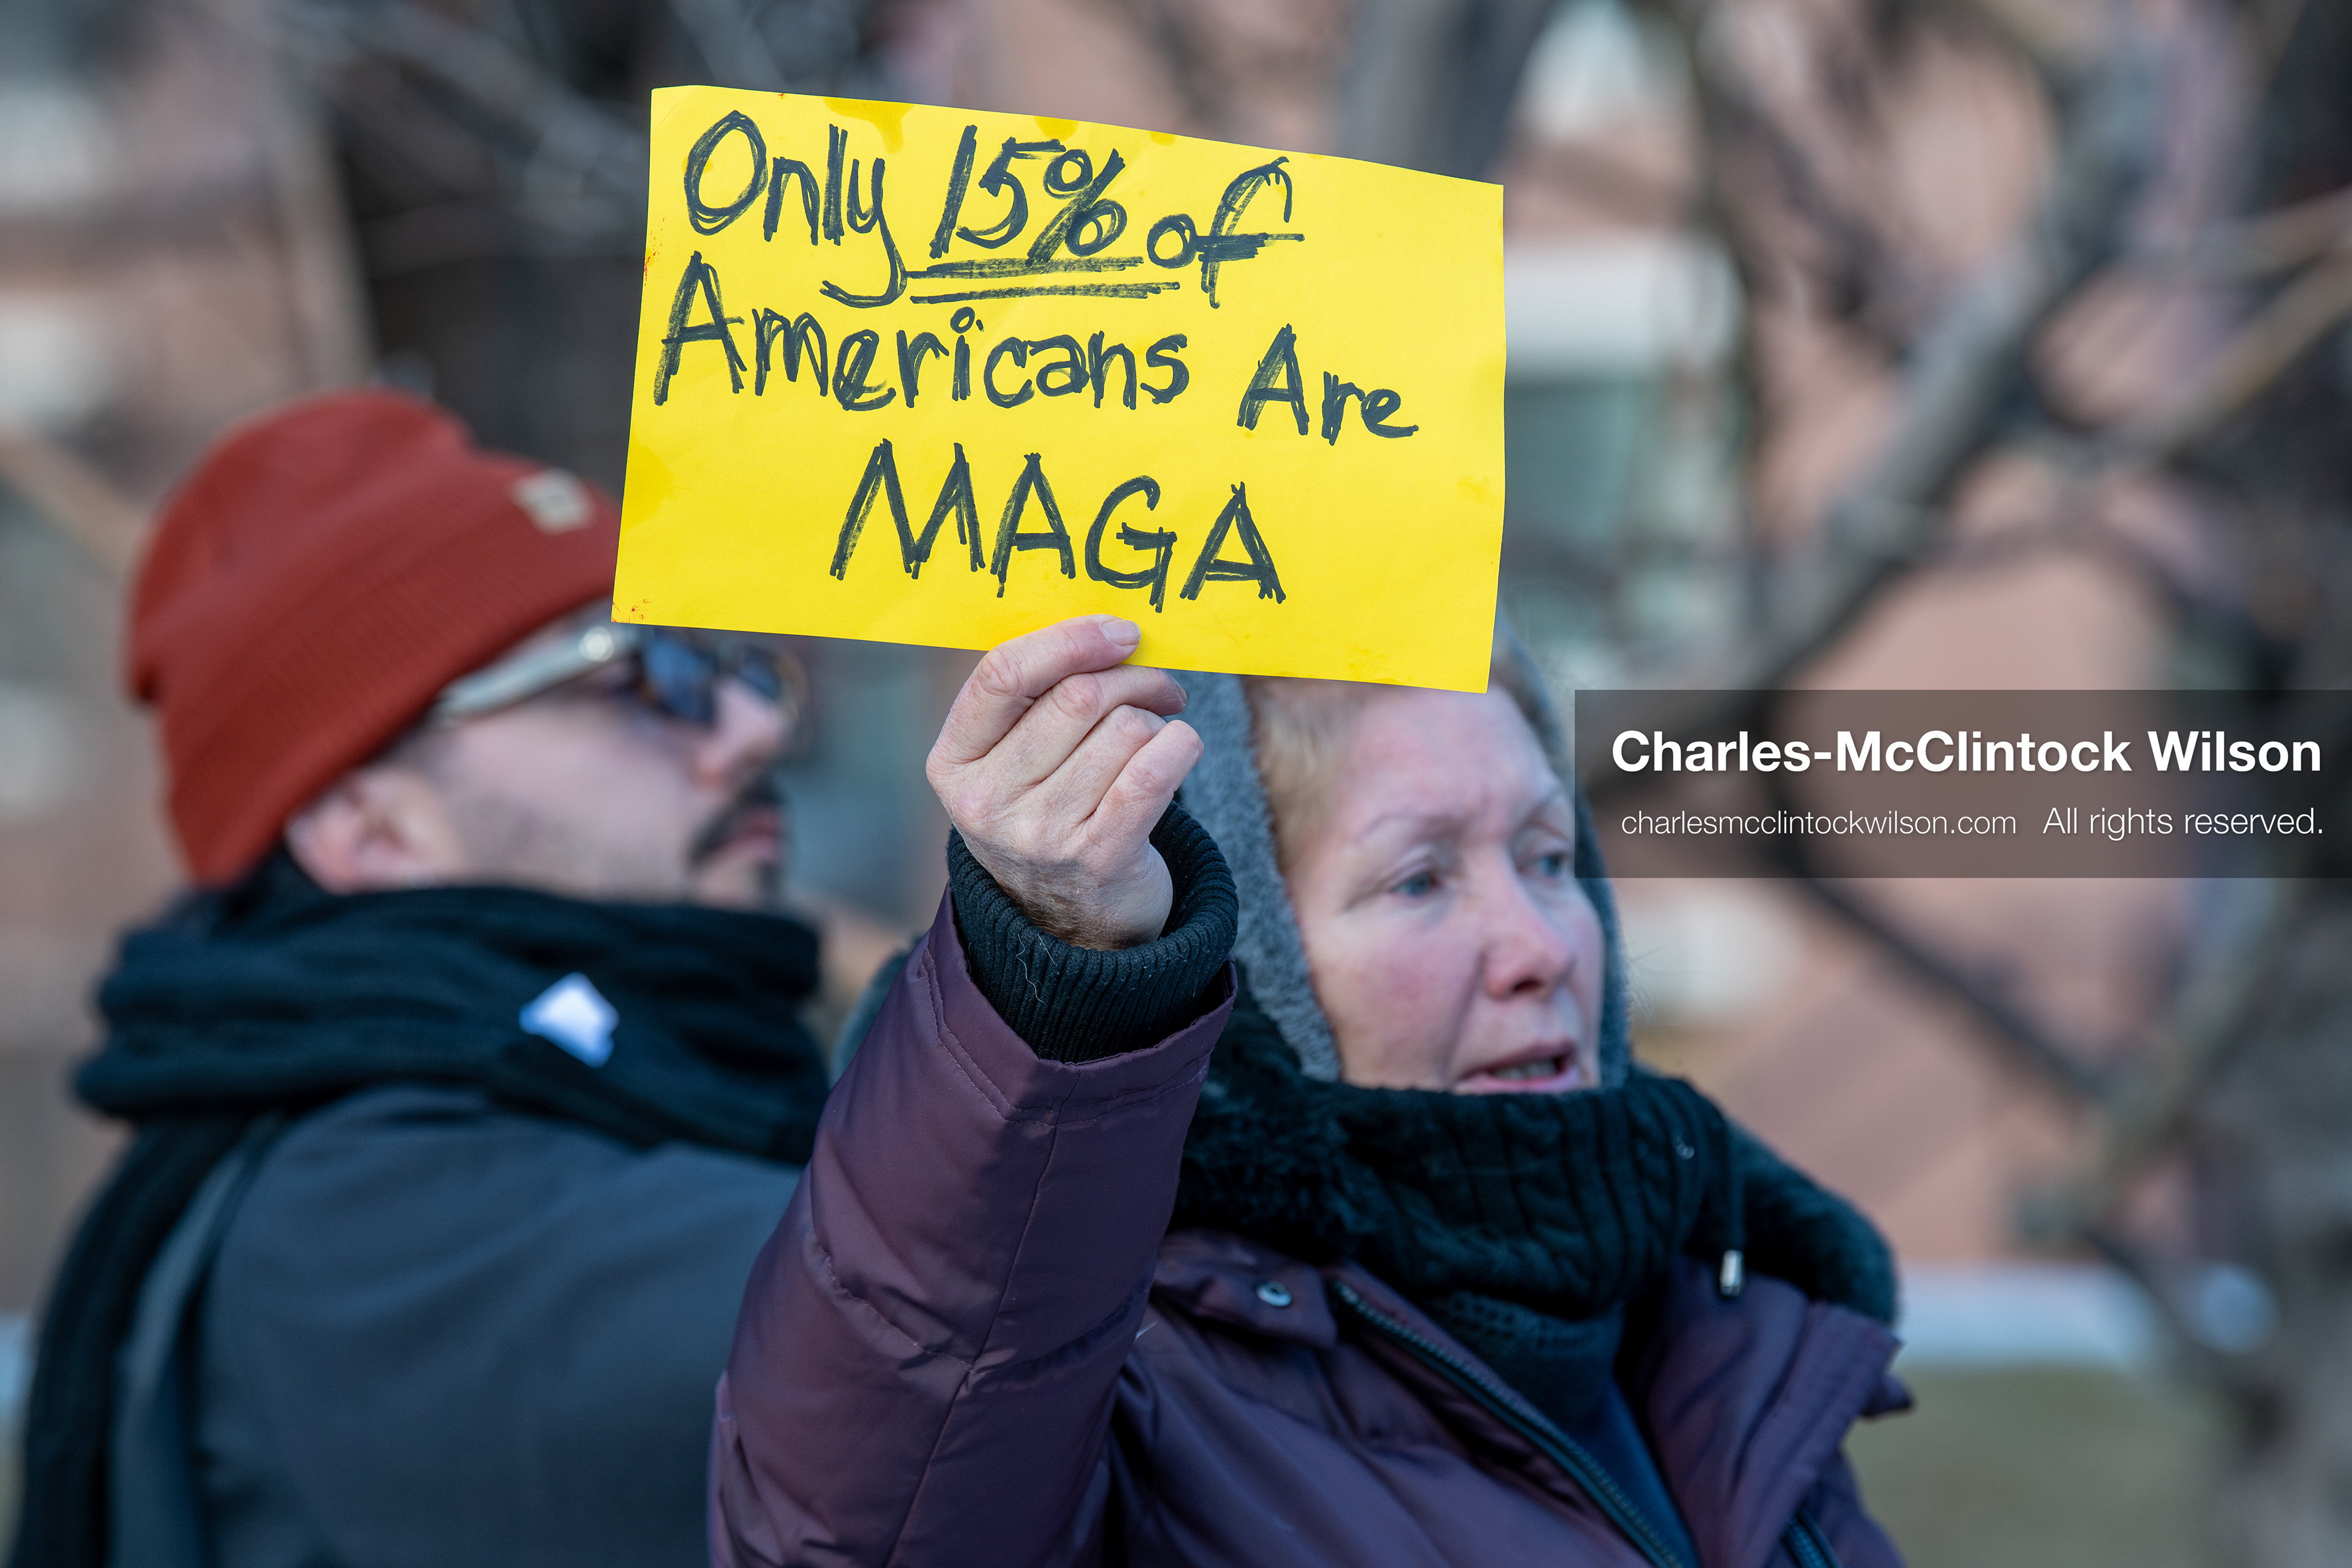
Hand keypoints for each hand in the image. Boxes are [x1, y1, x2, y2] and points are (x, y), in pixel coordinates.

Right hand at [927, 616, 1201, 949]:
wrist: (1069, 926)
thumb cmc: (1048, 813)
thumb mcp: (1010, 761)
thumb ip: (1037, 697)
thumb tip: (1112, 632)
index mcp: (954, 762)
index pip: (1002, 674)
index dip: (1069, 639)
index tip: (1120, 631)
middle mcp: (987, 802)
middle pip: (1077, 696)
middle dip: (1132, 679)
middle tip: (1160, 687)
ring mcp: (1041, 835)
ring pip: (1124, 730)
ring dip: (1156, 721)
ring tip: (1157, 737)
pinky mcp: (1097, 859)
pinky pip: (1152, 773)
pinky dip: (1179, 746)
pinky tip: (1181, 747)